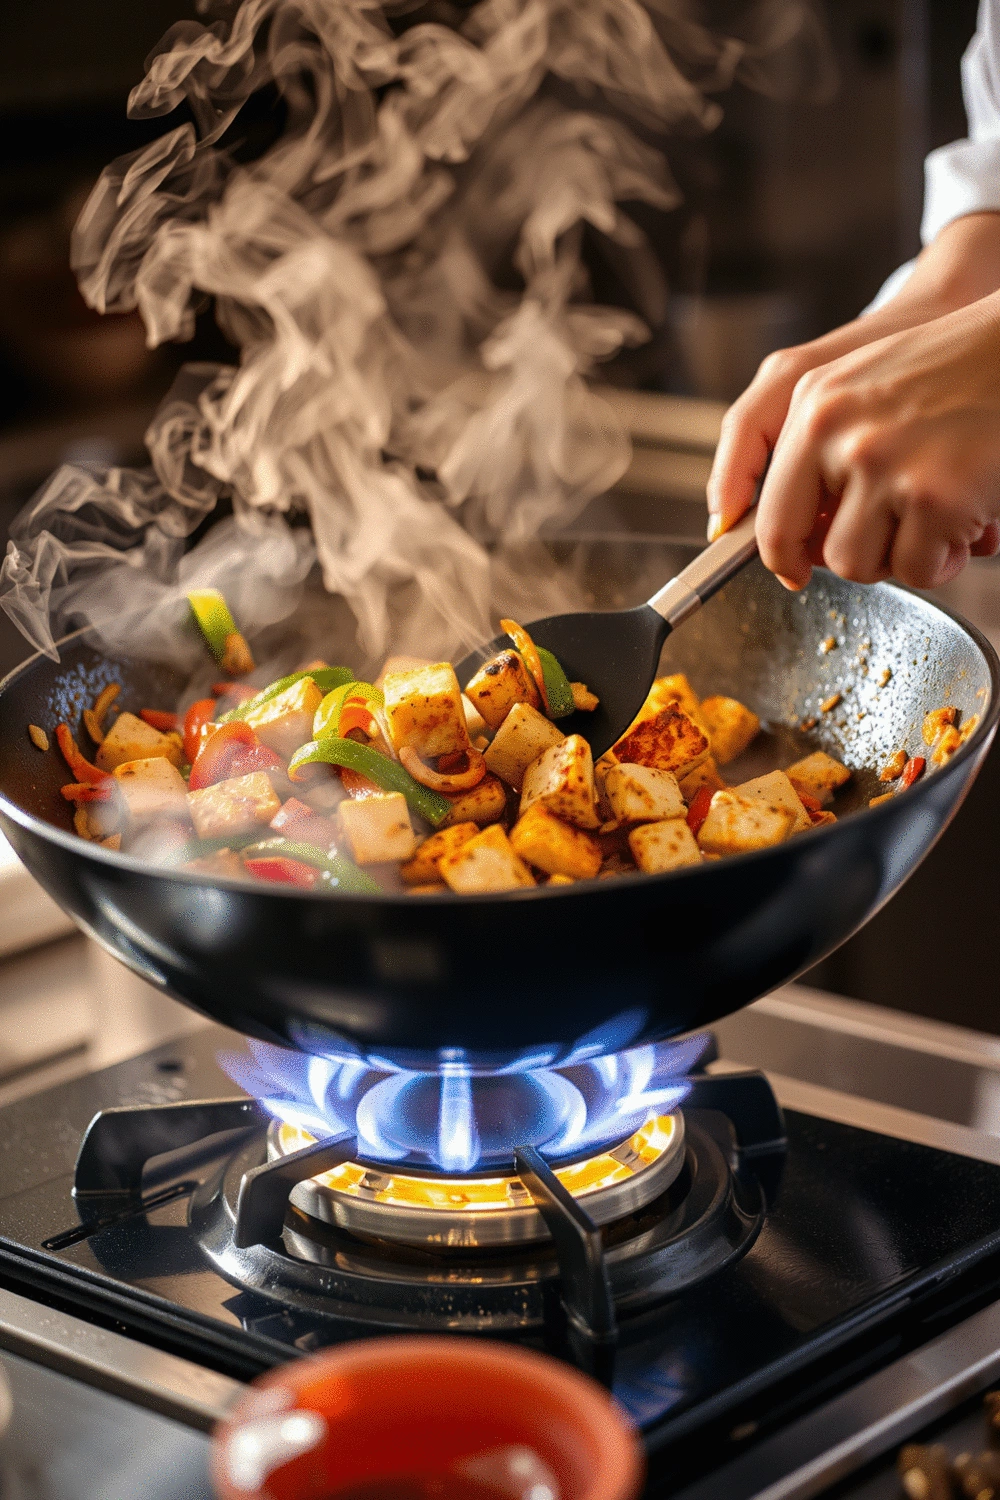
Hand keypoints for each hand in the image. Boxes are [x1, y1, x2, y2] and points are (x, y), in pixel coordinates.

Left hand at [732, 294, 999, 589]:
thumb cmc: (954, 370)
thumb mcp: (861, 384)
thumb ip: (816, 445)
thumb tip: (788, 535)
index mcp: (811, 403)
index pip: (764, 504)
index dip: (775, 551)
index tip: (790, 569)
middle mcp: (836, 431)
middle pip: (800, 544)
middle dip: (838, 556)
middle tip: (881, 543)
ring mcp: (884, 464)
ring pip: (854, 564)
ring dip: (894, 559)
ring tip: (931, 523)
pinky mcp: (934, 495)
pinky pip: (916, 570)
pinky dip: (942, 560)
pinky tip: (965, 523)